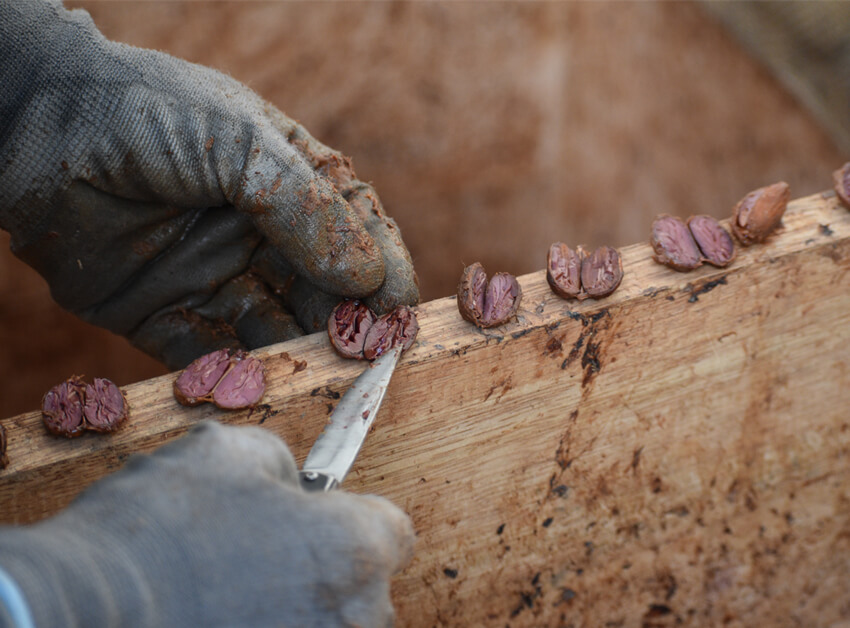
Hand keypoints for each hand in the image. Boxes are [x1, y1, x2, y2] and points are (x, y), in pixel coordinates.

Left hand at [0, 1, 417, 368]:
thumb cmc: (148, 114)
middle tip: (360, 361)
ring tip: (310, 378)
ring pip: (272, 331)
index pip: (358, 237)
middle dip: (344, 327)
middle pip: (321, 294)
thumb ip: (306, 208)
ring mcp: (216, 278)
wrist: (31, 124)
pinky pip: (206, 356)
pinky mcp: (165, 315)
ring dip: (294, 357)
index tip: (397, 317)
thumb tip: (369, 277)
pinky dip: (229, 378)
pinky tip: (247, 386)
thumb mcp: (239, 145)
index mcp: (291, 187)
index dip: (382, 277)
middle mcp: (262, 238)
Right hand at [0, 421, 414, 626]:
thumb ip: (281, 461)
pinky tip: (218, 618)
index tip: (320, 518)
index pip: (394, 531)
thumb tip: (288, 481)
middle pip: (364, 589)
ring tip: (232, 598)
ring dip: (299, 612)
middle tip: (263, 559)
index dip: (355, 516)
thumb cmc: (161, 528)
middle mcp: (354, 618)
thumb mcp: (226, 452)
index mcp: (354, 549)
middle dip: (326, 570)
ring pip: (329, 627)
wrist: (82, 610)